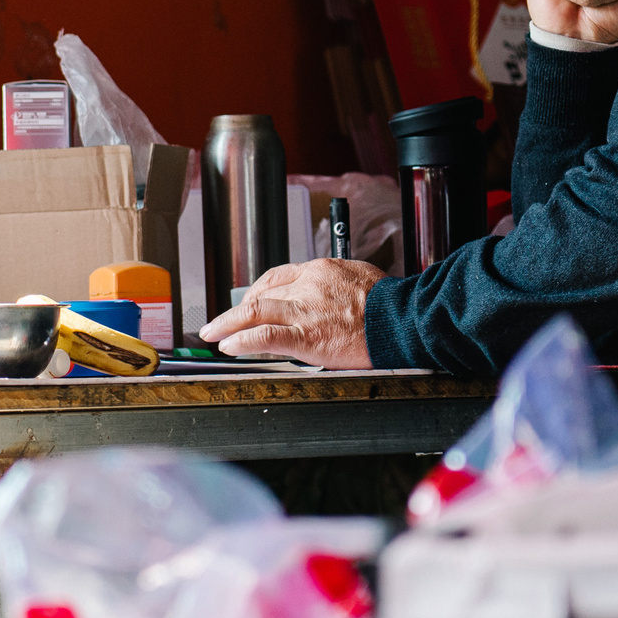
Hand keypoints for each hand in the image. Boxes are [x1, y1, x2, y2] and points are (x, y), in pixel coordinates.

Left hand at [197, 258, 383, 367]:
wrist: (403, 320)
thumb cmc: (389, 305)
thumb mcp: (359, 278)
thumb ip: (335, 286)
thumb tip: (328, 298)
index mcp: (321, 271)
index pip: (278, 277)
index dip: (257, 291)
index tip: (248, 302)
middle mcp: (308, 286)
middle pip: (261, 294)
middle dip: (236, 310)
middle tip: (219, 322)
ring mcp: (306, 311)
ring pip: (255, 311)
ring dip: (228, 324)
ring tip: (213, 334)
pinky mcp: (307, 336)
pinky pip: (265, 336)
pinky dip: (242, 341)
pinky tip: (230, 346)